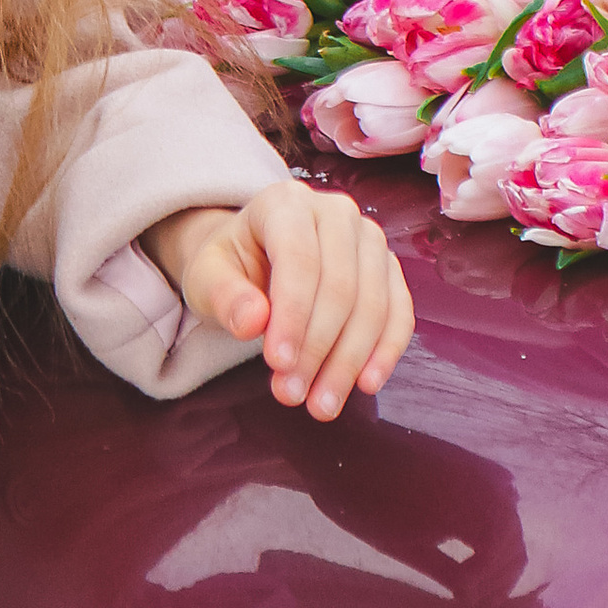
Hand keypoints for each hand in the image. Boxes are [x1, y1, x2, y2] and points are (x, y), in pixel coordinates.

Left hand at [144, 181, 413, 418]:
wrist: (254, 258)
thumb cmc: (230, 266)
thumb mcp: (207, 277)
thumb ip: (225, 296)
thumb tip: (253, 322)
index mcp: (285, 203)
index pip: (298, 259)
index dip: (292, 315)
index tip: (278, 364)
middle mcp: (335, 211)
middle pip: (339, 286)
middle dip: (318, 349)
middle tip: (293, 396)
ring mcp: (369, 239)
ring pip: (372, 304)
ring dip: (349, 361)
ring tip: (321, 404)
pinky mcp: (388, 269)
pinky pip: (399, 312)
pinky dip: (385, 351)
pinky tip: (366, 384)